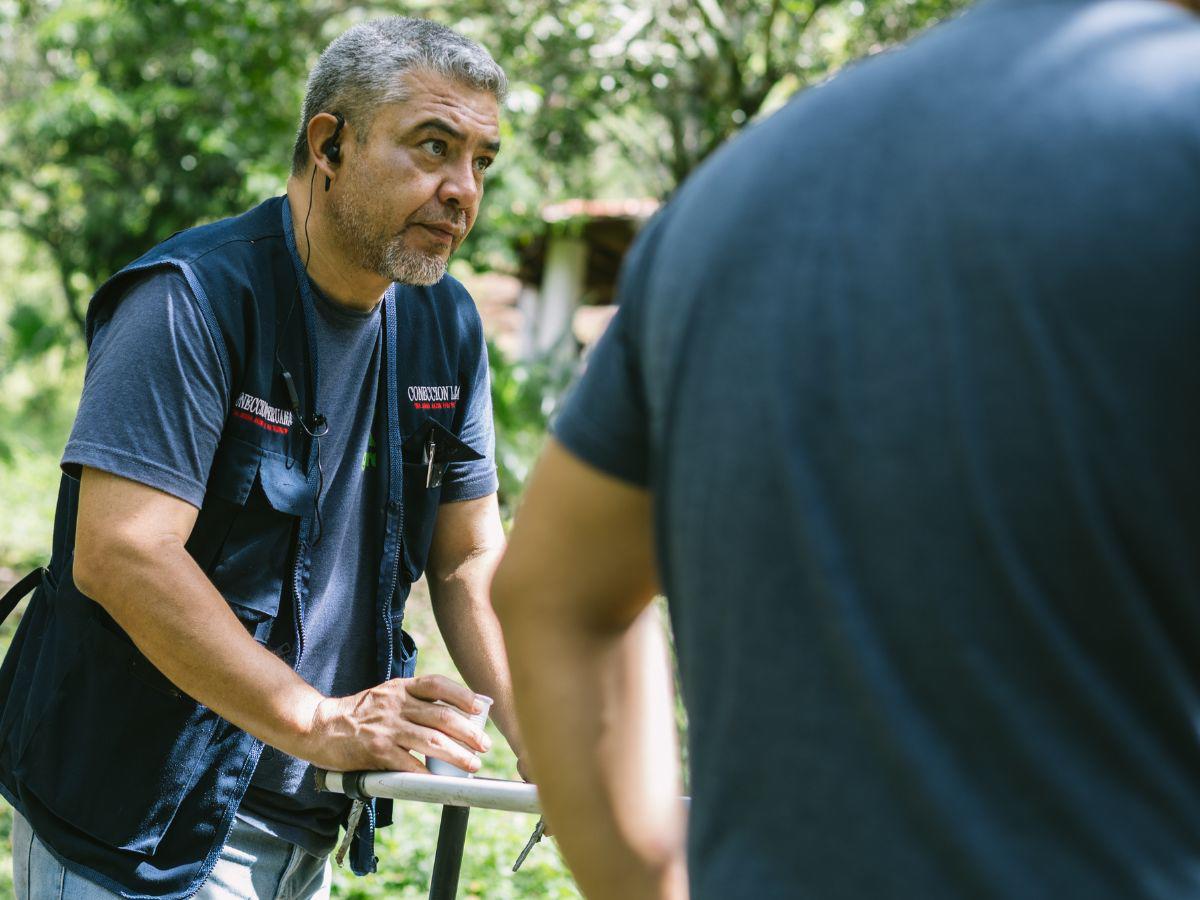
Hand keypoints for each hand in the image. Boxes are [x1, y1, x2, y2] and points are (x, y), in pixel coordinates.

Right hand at [301, 674, 491, 772]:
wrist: (319, 726)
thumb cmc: (358, 714)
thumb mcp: (386, 696)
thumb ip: (413, 702)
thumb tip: (452, 716)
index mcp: (400, 687)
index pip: (437, 685)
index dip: (462, 695)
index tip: (480, 708)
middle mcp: (395, 704)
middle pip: (441, 716)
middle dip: (468, 732)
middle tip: (484, 746)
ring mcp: (386, 727)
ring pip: (431, 741)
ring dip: (457, 755)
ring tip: (472, 765)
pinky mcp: (376, 750)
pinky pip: (408, 765)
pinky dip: (427, 775)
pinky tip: (439, 782)